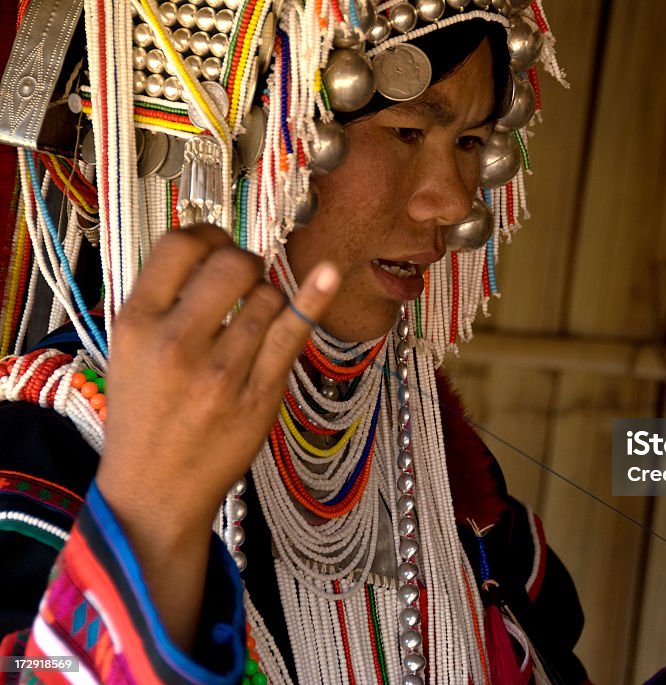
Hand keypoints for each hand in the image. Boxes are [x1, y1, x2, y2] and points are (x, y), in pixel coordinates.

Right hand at [94, 224, 339, 647]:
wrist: (155, 488)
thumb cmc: (145, 415)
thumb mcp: (128, 350)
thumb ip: (164, 299)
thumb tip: (213, 247)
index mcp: (136, 323)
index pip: (180, 245)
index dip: (208, 234)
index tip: (218, 244)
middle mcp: (177, 341)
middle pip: (233, 263)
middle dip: (246, 263)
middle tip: (244, 283)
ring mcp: (222, 371)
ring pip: (269, 297)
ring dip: (269, 300)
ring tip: (251, 325)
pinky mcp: (260, 394)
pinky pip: (293, 332)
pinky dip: (314, 299)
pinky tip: (328, 274)